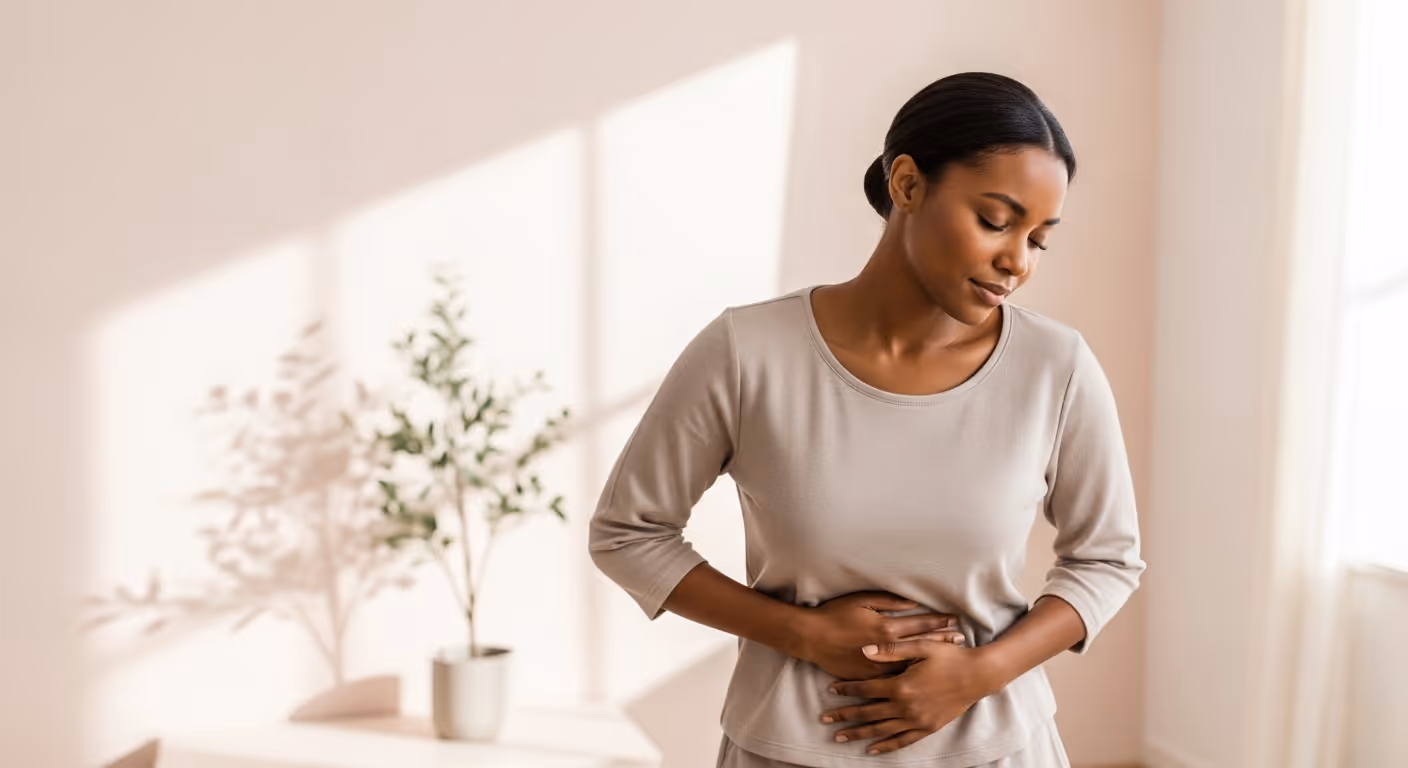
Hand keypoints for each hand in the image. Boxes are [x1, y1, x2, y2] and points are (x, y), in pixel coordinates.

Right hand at [792, 592, 963, 680]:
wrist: (811, 638)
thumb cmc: (835, 614)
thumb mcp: (862, 600)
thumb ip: (889, 601)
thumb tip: (912, 602)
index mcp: (886, 627)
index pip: (920, 624)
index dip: (939, 622)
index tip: (955, 621)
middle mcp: (887, 648)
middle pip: (921, 645)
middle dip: (942, 641)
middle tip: (961, 639)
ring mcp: (879, 665)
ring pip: (911, 663)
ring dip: (931, 659)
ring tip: (949, 658)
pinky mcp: (869, 677)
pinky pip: (894, 678)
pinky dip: (910, 675)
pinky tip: (923, 676)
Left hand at [818, 637, 997, 754]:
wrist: (978, 676)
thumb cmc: (950, 656)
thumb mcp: (921, 646)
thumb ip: (891, 649)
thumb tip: (864, 649)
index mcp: (901, 685)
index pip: (866, 689)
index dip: (847, 689)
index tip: (831, 690)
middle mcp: (906, 706)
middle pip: (868, 713)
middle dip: (844, 715)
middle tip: (824, 719)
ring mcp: (917, 720)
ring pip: (881, 730)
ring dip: (858, 733)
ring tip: (839, 736)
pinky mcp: (927, 728)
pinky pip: (902, 741)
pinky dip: (886, 746)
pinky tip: (872, 749)